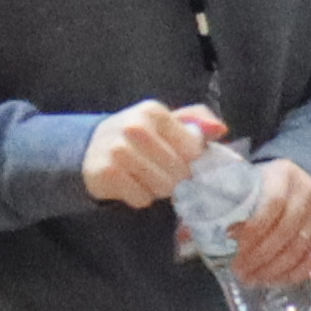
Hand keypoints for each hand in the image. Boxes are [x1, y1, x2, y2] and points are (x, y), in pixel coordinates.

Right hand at [80, 99, 218, 212]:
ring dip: (158, 189)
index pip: (192, 150)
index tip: (180, 159)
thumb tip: (220, 130)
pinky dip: (140, 198)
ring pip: (162, 186)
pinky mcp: (107, 173)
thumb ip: (197, 122)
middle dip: (175, 178)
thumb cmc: (140, 137)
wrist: (91, 148)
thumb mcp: (166, 122)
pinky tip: (131, 185)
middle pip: (179, 171)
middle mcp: (134, 127)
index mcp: (154, 112)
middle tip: (162, 172)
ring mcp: (118, 150)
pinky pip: (141, 198)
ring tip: (148, 178)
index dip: (190, 161)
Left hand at [226, 157, 310, 287]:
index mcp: (283, 175)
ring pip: (299, 248)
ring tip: (251, 278)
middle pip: (285, 230)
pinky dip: (292, 273)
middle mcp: (305, 195)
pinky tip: (273, 280)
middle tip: (238, 268)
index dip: (253, 225)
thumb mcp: (243, 180)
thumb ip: (217, 202)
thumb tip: (184, 235)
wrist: (304, 177)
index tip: (230, 240)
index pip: (273, 203)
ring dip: (273, 268)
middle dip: (260, 254)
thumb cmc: (262, 182)